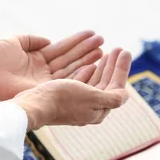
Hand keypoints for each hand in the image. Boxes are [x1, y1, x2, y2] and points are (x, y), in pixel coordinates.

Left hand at [0, 31, 102, 100]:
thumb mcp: (15, 40)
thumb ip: (33, 40)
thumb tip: (49, 41)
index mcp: (35, 59)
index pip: (61, 50)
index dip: (77, 43)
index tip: (93, 36)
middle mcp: (42, 72)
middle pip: (69, 60)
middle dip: (86, 51)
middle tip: (104, 44)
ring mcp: (43, 82)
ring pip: (70, 70)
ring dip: (87, 61)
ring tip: (104, 52)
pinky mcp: (42, 90)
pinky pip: (63, 80)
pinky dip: (79, 73)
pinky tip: (93, 66)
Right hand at [13, 49, 131, 129]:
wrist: (34, 105)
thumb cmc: (62, 99)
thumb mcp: (92, 97)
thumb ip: (111, 97)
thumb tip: (125, 95)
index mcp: (98, 111)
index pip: (117, 88)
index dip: (122, 69)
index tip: (124, 51)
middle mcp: (90, 110)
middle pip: (107, 86)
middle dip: (114, 66)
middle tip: (119, 48)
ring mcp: (77, 106)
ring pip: (95, 84)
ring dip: (103, 68)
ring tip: (108, 53)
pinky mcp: (65, 100)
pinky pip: (82, 85)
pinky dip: (88, 73)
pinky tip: (90, 65)